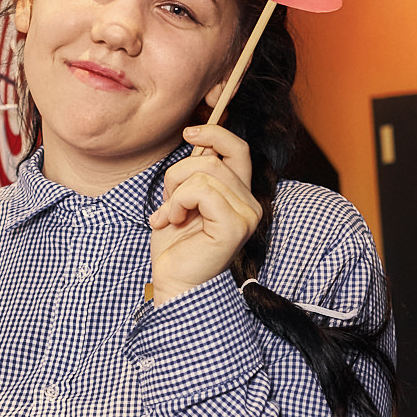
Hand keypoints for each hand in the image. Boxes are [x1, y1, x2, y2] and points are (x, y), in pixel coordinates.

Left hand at [147, 124, 260, 305]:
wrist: (173, 284)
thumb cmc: (175, 248)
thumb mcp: (180, 199)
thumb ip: (193, 173)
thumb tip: (196, 139)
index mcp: (240, 196)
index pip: (237, 149)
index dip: (214, 133)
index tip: (188, 133)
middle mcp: (250, 204)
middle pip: (212, 159)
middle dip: (178, 175)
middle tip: (167, 203)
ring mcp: (246, 215)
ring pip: (204, 171)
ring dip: (174, 193)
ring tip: (168, 216)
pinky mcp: (234, 225)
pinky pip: (201, 190)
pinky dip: (178, 202)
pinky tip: (172, 220)